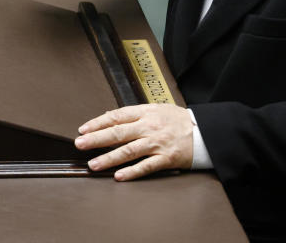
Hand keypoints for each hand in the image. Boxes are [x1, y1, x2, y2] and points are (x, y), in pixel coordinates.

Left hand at [74, 104, 193, 180]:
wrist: (205, 131)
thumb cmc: (178, 120)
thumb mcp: (157, 109)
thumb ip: (136, 114)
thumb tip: (111, 118)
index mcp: (146, 112)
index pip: (117, 116)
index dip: (98, 122)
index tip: (83, 129)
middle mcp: (149, 126)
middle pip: (118, 132)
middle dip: (96, 139)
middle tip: (80, 144)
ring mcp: (157, 143)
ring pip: (129, 151)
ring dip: (109, 158)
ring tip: (93, 164)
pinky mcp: (166, 158)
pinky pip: (146, 166)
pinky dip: (132, 172)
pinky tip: (119, 176)